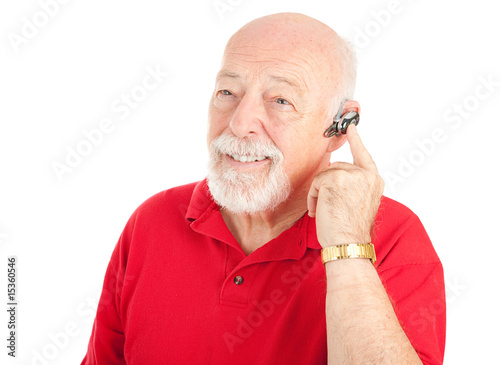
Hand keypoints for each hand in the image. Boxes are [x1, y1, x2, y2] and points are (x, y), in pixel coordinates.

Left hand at [307, 124, 383, 247]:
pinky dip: (313, 197)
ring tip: (323, 212)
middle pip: (337, 167)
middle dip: (327, 185)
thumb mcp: (359, 203)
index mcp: (374, 181)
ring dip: (319, 193)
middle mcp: (366, 175)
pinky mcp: (335, 179)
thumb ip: (354, 186)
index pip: (364, 155)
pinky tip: (318, 211)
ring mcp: (352, 175)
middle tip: (326, 206)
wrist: (348, 244)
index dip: (356, 141)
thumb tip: (336, 179)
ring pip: (325, 174)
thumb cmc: (350, 231)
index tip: (351, 128)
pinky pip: (316, 182)